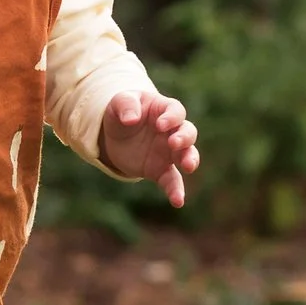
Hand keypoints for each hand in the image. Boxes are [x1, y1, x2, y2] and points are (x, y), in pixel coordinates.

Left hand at [98, 91, 200, 207]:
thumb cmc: (123, 111)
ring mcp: (169, 152)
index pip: (176, 111)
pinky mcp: (160, 170)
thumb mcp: (118, 102)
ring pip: (188, 155)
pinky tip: (178, 201)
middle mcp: (172, 131)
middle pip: (188, 132)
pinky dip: (176, 191)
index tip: (160, 125)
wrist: (115, 135)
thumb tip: (131, 119)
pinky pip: (172, 181)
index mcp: (164, 110)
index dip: (171, 117)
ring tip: (188, 166)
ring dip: (190, 160)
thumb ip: (125, 104)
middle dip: (184, 138)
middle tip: (173, 143)